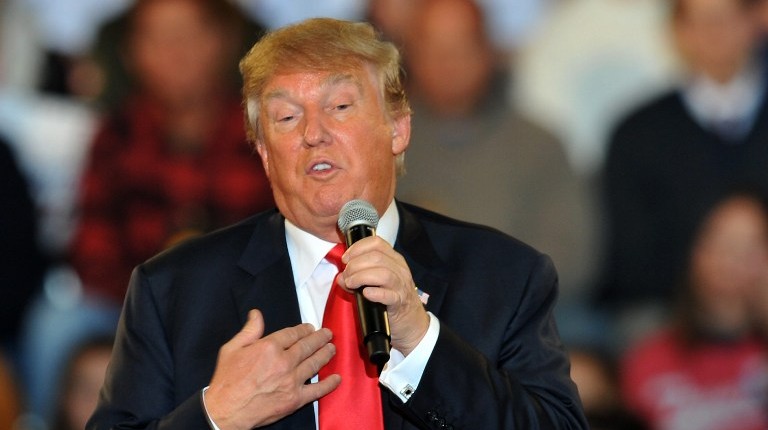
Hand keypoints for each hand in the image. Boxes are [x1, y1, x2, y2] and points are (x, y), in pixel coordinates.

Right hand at [205, 309, 340, 428]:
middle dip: (320, 338)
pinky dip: (329, 384)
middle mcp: (284, 362)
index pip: (293, 333)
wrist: (226, 411)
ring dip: (326, 354)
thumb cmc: (227, 380)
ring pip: (315, 363)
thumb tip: (257, 314)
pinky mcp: (295, 399)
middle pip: (308, 346)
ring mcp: (292, 381)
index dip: (304, 329)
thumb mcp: (232, 349)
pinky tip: (337, 378)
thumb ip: (249, 330)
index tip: (309, 327)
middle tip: (327, 334)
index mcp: (269, 347)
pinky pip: (317, 390)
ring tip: (332, 348)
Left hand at [338, 236, 429, 355]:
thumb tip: (341, 277)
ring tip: (351, 284)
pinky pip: (388, 295)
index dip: (358, 248)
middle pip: (376, 257)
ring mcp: (401, 286)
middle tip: (347, 275)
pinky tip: (366, 293)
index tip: (346, 259)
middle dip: (355, 265)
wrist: (411, 321)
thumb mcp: (377, 282)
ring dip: (361, 277)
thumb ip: (358, 277)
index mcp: (394, 260)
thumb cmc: (393, 298)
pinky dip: (374, 293)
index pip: (377, 243)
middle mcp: (400, 269)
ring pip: (382, 273)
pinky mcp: (399, 302)